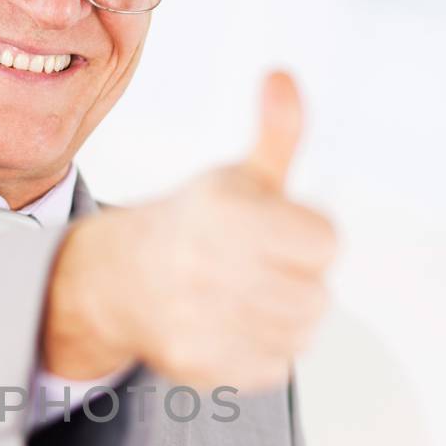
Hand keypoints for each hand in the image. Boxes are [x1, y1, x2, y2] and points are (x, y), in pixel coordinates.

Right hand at [42, 70, 337, 390]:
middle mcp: (209, 268)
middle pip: (317, 295)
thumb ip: (277, 133)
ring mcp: (202, 321)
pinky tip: (237, 325)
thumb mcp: (238, 177)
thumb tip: (283, 78)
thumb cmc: (194, 226)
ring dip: (286, 317)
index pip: (325, 243)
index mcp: (227, 214)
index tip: (280, 232)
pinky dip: (264, 350)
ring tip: (252, 296)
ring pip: (299, 333)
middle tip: (263, 268)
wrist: (119, 279)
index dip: (308, 236)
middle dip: (297, 280)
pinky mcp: (200, 363)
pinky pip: (273, 367)